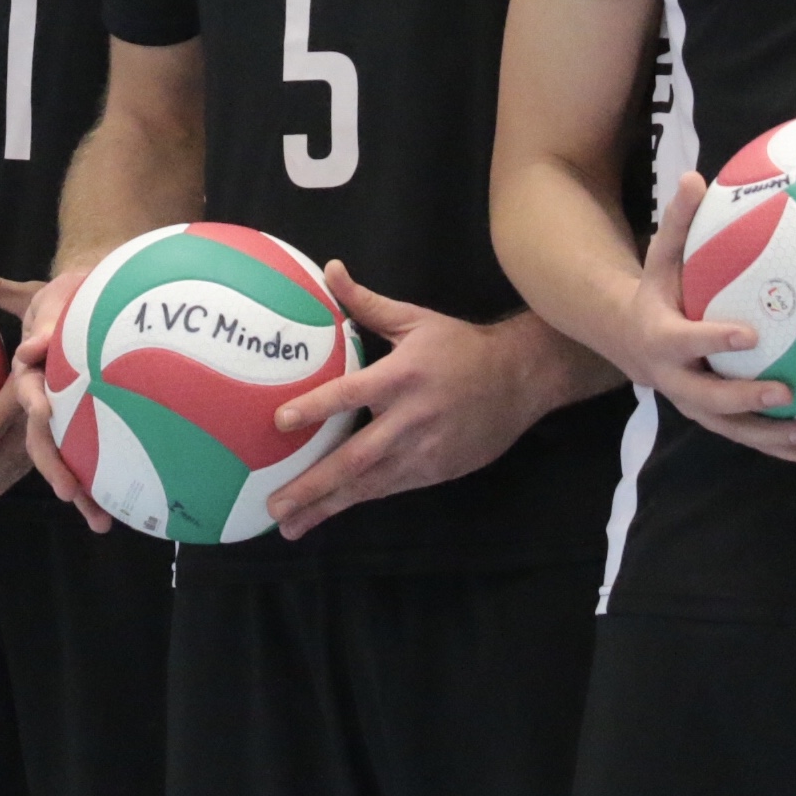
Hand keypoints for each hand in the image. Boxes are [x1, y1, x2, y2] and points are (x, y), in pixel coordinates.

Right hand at [9, 264, 110, 533]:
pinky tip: (108, 510)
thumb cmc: (58, 301)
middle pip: (18, 454)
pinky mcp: (88, 419)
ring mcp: (62, 419)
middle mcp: (37, 410)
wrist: (92, 306)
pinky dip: (99, 481)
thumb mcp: (27, 294)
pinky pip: (91, 455)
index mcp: (22, 385)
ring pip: (55, 462)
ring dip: (77, 489)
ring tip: (96, 522)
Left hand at [263, 266, 565, 538]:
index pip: (350, 394)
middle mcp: (411, 419)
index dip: (315, 408)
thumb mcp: (415, 320)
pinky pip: (391, 489)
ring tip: (290, 525)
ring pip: (370, 485)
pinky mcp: (437, 471)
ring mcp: (425, 451)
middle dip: (313, 485)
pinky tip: (330, 513)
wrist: (520, 380)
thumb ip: (367, 304)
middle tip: (275, 505)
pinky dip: (359, 500)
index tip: (280, 422)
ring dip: (328, 506)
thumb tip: (331, 269)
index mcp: (402, 377)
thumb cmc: (460, 347)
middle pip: (355, 458)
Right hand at [628, 173, 795, 464]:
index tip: (749, 335)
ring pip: (735, 431)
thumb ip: (677, 222)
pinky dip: (785, 449)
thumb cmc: (658, 291)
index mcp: (662, 338)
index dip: (714, 340)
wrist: (630, 340)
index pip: (687, 341)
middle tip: (788, 393)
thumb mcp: (660, 257)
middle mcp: (676, 381)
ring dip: (776, 439)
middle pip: (709, 400)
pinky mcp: (716, 421)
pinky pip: (751, 440)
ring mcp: (696, 406)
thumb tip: (694, 176)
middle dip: (747, 400)